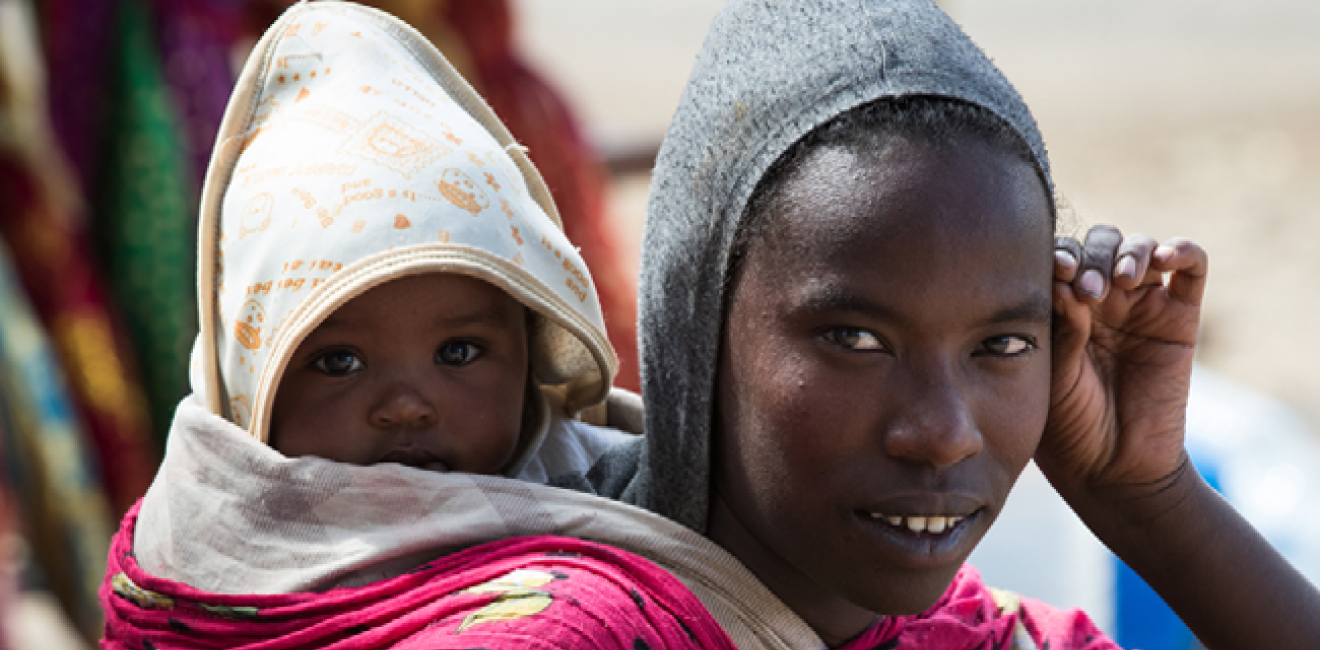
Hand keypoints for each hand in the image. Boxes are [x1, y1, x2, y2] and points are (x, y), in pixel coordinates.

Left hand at [1040, 225, 1207, 502]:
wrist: (1114, 466)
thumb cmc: (1068, 424)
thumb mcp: (1054, 376)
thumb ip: (1061, 330)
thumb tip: (1063, 280)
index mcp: (1059, 306)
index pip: (1060, 259)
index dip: (1059, 256)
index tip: (1056, 273)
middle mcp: (1100, 298)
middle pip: (1098, 245)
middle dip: (1092, 257)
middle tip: (1089, 290)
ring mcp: (1141, 304)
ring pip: (1140, 248)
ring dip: (1129, 252)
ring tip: (1121, 279)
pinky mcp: (1180, 317)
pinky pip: (1191, 268)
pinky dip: (1183, 250)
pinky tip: (1166, 257)